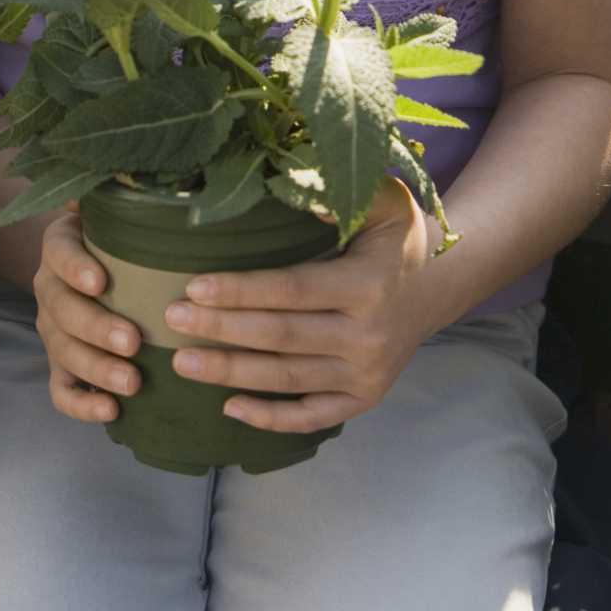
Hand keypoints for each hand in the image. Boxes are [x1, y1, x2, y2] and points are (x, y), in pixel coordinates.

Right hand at [32, 201, 141, 423]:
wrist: (107, 272)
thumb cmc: (122, 237)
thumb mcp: (117, 210)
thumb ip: (119, 191)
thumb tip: (132, 167)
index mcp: (60, 245)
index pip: (58, 252)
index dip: (76, 267)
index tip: (102, 281)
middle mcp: (49, 287)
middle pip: (61, 310)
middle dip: (96, 328)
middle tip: (133, 342)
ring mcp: (52, 330)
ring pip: (63, 353)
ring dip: (96, 369)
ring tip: (132, 382)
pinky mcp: (61, 367)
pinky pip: (60, 391)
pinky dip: (82, 406)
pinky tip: (111, 411)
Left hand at [160, 178, 441, 432]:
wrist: (439, 286)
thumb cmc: (397, 235)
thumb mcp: (383, 201)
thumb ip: (340, 194)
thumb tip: (295, 194)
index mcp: (367, 286)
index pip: (291, 290)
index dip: (240, 290)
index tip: (193, 284)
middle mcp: (368, 336)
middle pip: (280, 337)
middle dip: (221, 329)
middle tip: (171, 319)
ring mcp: (366, 375)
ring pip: (287, 378)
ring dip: (231, 373)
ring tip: (181, 361)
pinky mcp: (364, 399)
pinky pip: (312, 416)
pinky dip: (271, 417)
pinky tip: (229, 408)